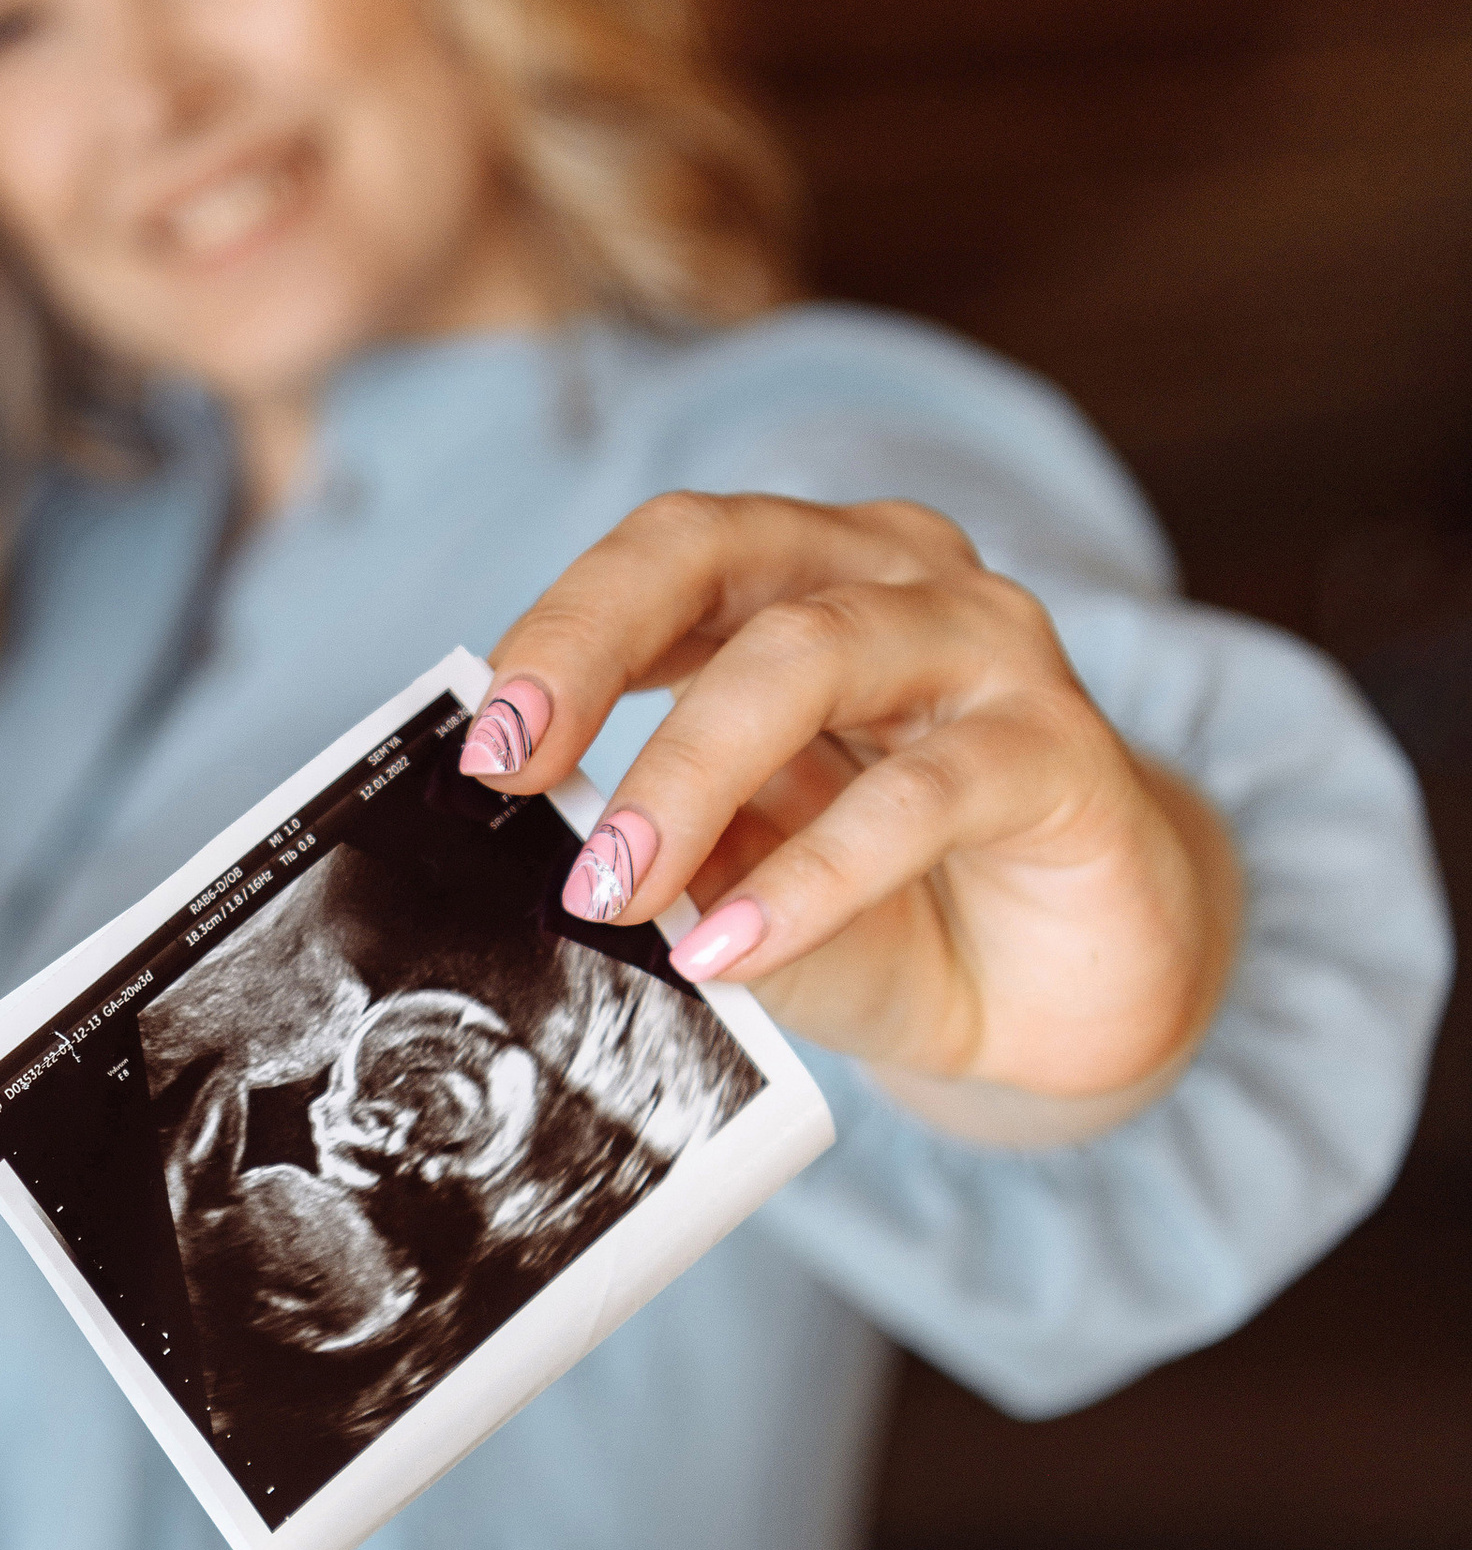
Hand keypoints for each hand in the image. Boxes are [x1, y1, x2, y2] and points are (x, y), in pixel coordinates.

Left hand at [462, 491, 1239, 1122]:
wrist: (1066, 997)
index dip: (562, 629)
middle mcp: (894, 581)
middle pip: (723, 552)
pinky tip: (735, 950)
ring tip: (615, 891)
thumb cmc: (892, 914)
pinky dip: (809, 877)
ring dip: (690, 773)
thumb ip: (657, 856)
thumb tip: (537, 857)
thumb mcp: (739, 884)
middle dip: (595, 651)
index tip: (483, 748)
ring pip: (814, 655)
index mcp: (799, 579)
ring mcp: (989, 650)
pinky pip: (920, 796)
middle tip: (516, 772)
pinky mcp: (1063, 752)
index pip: (665, 553)